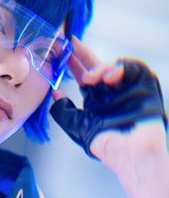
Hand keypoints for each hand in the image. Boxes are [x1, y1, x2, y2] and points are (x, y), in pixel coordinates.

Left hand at [50, 38, 168, 197]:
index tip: (61, 49)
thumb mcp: (77, 127)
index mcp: (96, 100)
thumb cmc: (107, 145)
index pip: (83, 75)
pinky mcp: (144, 87)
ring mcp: (128, 88)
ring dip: (102, 67)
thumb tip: (54, 95)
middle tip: (71, 43)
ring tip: (93, 78)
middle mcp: (111, 92)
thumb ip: (63, 111)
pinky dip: (122, 68)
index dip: (73, 62)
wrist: (130, 154)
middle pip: (97, 65)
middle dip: (83, 53)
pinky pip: (135, 69)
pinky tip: (112, 76)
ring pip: (114, 66)